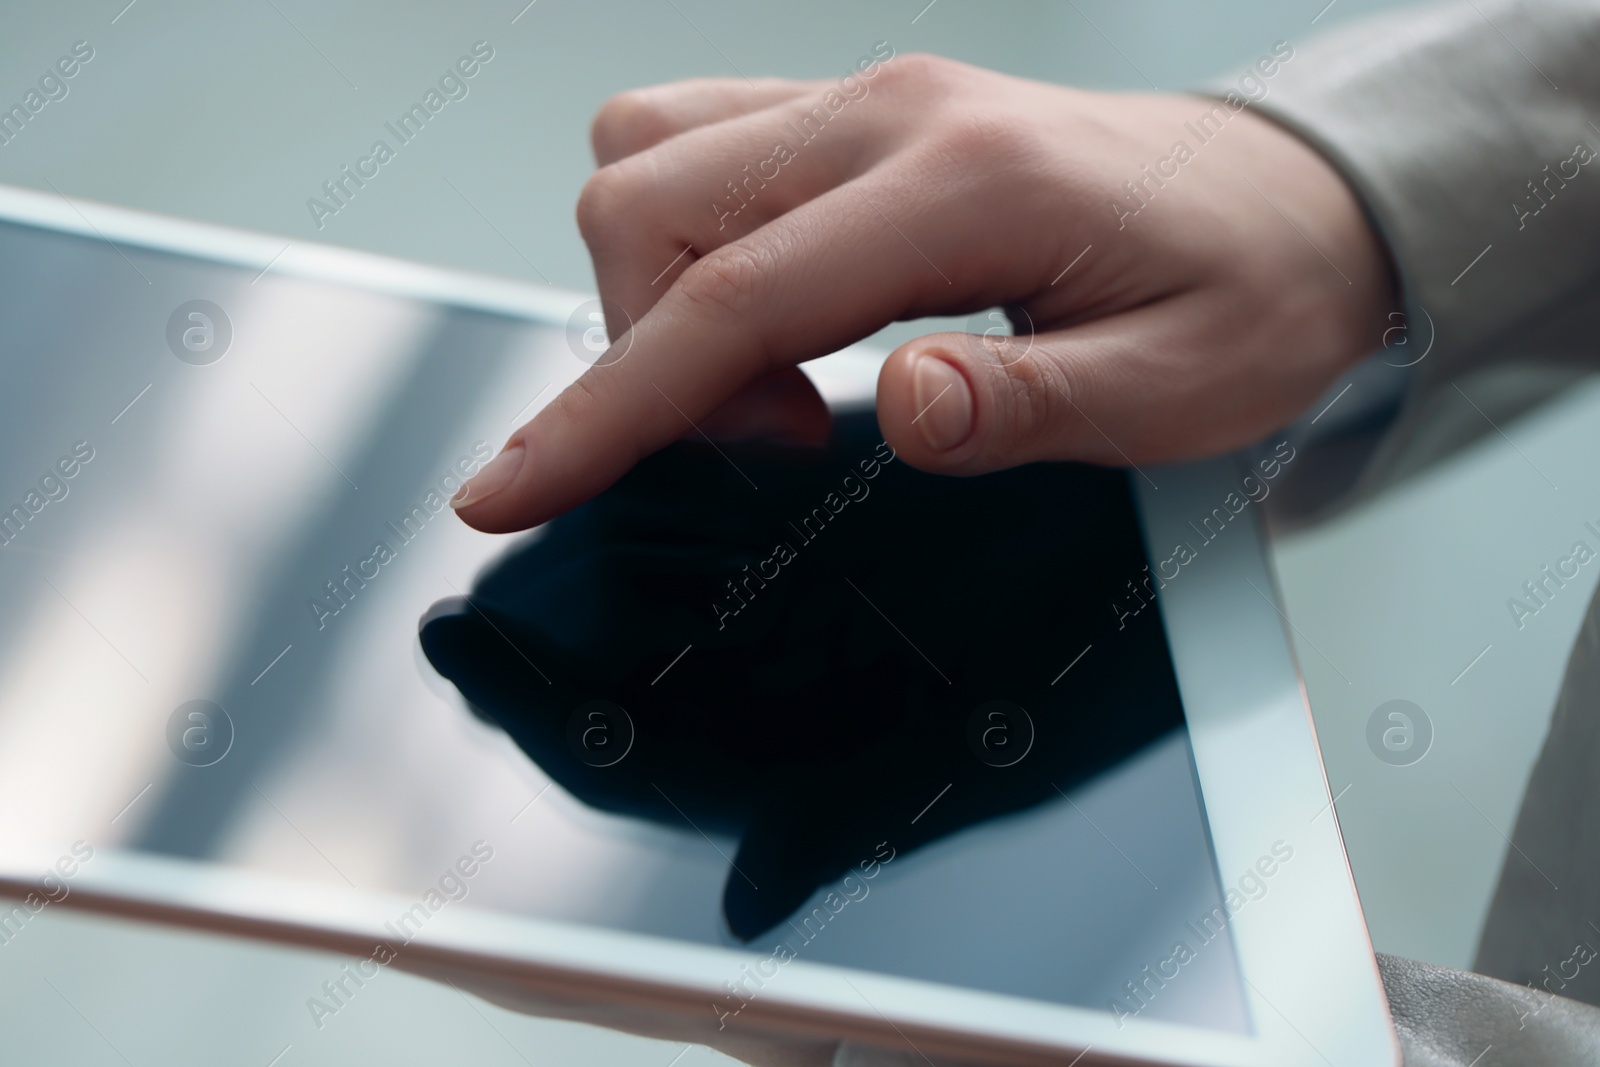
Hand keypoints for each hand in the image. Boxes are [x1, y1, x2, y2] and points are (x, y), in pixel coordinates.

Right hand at [452, 53, 1395, 531]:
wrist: (1298, 200)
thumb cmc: (1249, 293)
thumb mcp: (1180, 386)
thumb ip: (1029, 407)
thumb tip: (899, 414)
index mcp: (963, 185)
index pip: (732, 302)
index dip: (606, 409)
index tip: (508, 488)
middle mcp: (889, 114)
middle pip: (648, 209)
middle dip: (650, 358)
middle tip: (778, 442)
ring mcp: (866, 100)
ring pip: (652, 160)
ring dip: (662, 294)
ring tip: (779, 387)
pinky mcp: (859, 115)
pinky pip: (704, 146)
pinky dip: (692, 248)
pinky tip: (777, 315)